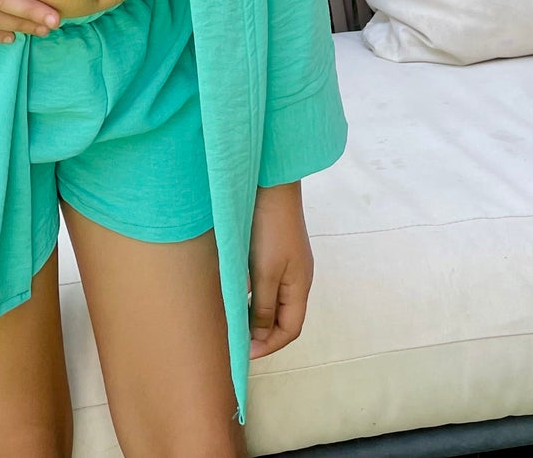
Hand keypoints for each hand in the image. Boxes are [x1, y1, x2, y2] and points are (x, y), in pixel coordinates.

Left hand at [248, 182, 312, 358]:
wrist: (270, 181)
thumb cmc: (269, 228)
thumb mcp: (265, 272)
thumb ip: (262, 307)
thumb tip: (260, 338)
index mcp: (300, 286)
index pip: (290, 329)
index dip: (268, 345)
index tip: (243, 352)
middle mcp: (297, 277)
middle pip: (283, 317)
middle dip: (261, 332)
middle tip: (235, 338)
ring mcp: (288, 262)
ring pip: (273, 299)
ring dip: (255, 312)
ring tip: (232, 317)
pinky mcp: (276, 249)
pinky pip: (267, 282)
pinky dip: (252, 293)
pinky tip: (236, 289)